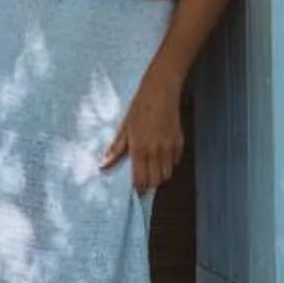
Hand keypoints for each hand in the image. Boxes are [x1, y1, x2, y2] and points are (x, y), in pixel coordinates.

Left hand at [102, 76, 185, 191]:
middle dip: (149, 185)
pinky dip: (168, 165)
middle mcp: (155, 150)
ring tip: (152, 170)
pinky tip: (161, 157)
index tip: (136, 192)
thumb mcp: (124, 126)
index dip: (139, 189)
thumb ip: (116, 149)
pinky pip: (175, 163)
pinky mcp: (179, 143)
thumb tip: (103, 165)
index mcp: (138, 147)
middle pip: (155, 181)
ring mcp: (169, 147)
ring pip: (166, 175)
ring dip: (159, 176)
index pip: (140, 179)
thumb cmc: (139, 106)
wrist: (161, 90)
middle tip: (144, 182)